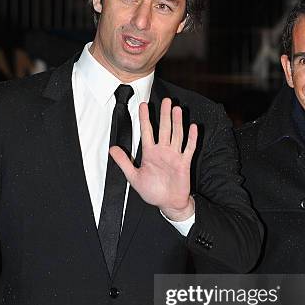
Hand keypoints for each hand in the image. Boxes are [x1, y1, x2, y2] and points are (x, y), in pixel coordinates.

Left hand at [109, 97, 196, 220]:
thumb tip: (112, 149)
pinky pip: (189, 148)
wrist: (168, 203)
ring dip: (177, 122)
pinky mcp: (184, 163)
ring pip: (177, 135)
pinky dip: (191, 138)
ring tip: (177, 109)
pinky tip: (192, 127)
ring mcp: (174, 156)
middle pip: (164, 129)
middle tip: (166, 100)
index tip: (143, 105)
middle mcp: (163, 151)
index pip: (147, 131)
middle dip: (164, 115)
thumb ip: (124, 162)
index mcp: (150, 153)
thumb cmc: (152, 191)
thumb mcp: (133, 177)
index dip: (145, 118)